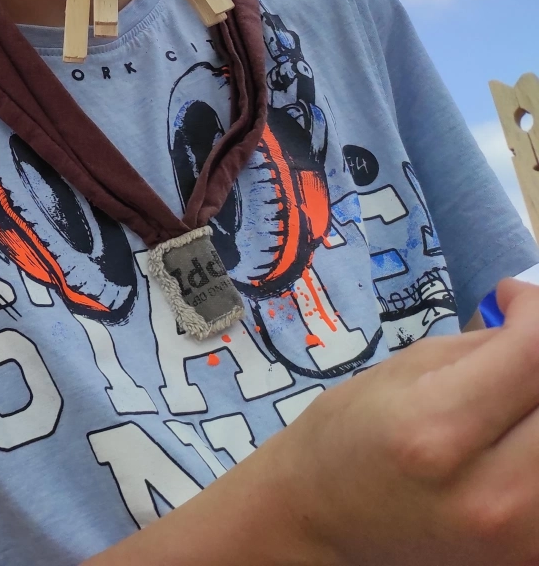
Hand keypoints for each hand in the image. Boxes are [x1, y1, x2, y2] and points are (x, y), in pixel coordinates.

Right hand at [263, 278, 538, 565]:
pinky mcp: (531, 557)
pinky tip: (512, 436)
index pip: (534, 355)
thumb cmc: (346, 438)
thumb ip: (479, 350)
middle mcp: (490, 491)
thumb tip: (535, 321)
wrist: (322, 523)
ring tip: (511, 398)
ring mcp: (520, 538)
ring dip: (538, 407)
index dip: (535, 312)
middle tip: (518, 352)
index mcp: (437, 429)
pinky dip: (536, 449)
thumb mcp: (401, 373)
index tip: (511, 299)